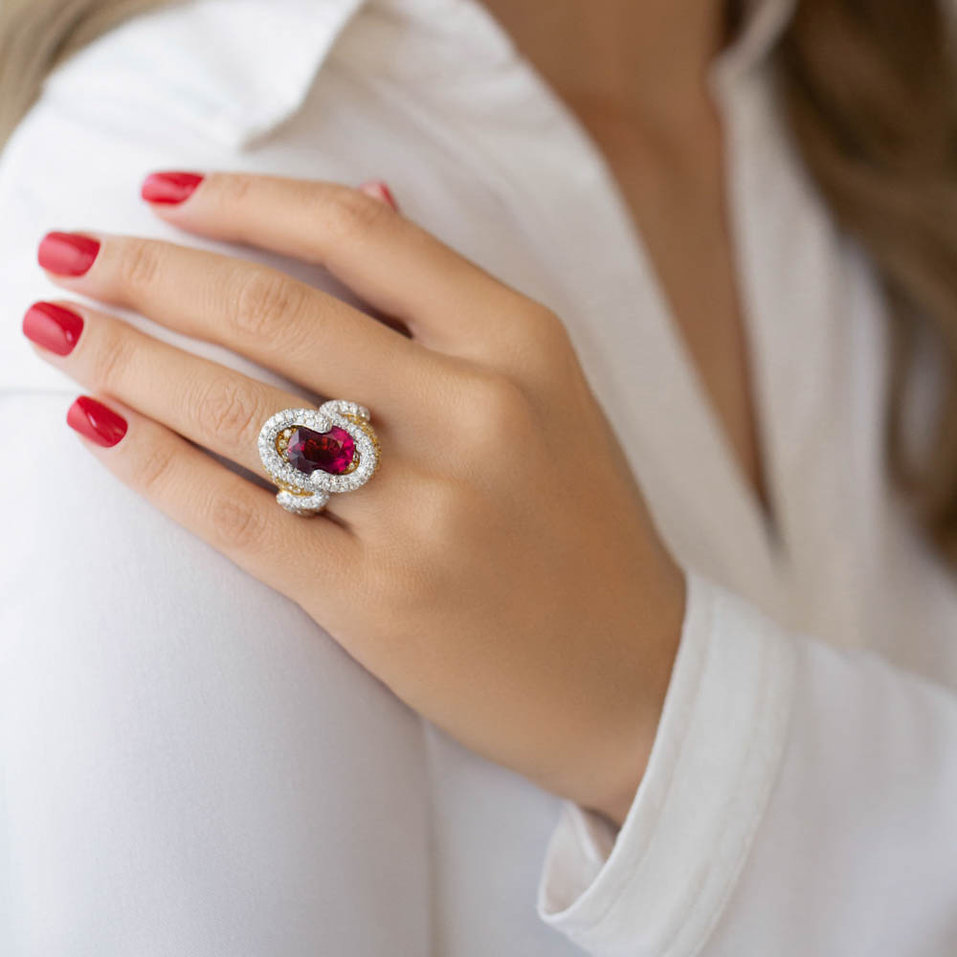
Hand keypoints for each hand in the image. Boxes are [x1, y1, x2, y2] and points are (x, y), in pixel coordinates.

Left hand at [24, 172, 685, 824]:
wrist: (637, 674)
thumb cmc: (583, 527)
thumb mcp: (548, 393)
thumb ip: (448, 304)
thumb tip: (363, 202)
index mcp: (521, 345)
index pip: (356, 235)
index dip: (242, 200)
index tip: (160, 194)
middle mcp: (476, 414)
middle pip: (277, 311)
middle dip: (150, 272)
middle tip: (70, 253)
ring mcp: (428, 512)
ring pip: (242, 409)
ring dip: (129, 358)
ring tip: (57, 330)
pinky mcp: (381, 602)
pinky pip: (240, 518)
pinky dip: (154, 467)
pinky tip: (98, 429)